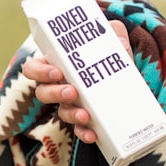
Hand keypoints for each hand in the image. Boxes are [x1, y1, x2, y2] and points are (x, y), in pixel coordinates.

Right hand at [20, 20, 132, 143]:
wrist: (131, 81)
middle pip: (42, 93)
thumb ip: (114, 31)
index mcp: (57, 64)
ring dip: (71, 113)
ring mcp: (71, 105)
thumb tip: (116, 35)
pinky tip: (92, 134)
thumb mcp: (112, 40)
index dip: (40, 72)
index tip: (57, 72)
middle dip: (55, 93)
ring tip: (84, 114)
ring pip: (60, 112)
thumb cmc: (111, 57)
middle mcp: (59, 86)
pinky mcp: (85, 120)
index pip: (33, 68)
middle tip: (71, 91)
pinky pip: (78, 129)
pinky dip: (83, 132)